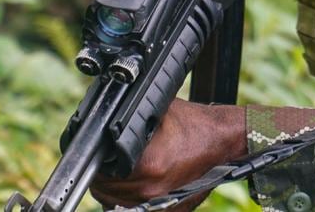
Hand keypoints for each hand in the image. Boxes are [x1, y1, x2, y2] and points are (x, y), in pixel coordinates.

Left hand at [89, 98, 247, 210]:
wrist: (220, 140)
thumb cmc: (193, 124)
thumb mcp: (157, 112)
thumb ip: (128, 120)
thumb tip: (102, 123)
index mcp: (148, 165)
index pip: (100, 171)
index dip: (94, 160)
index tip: (96, 151)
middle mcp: (149, 188)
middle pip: (102, 188)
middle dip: (100, 172)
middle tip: (104, 157)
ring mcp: (154, 200)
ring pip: (111, 199)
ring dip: (109, 185)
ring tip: (116, 166)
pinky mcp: (161, 206)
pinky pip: (126, 205)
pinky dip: (122, 194)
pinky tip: (128, 178)